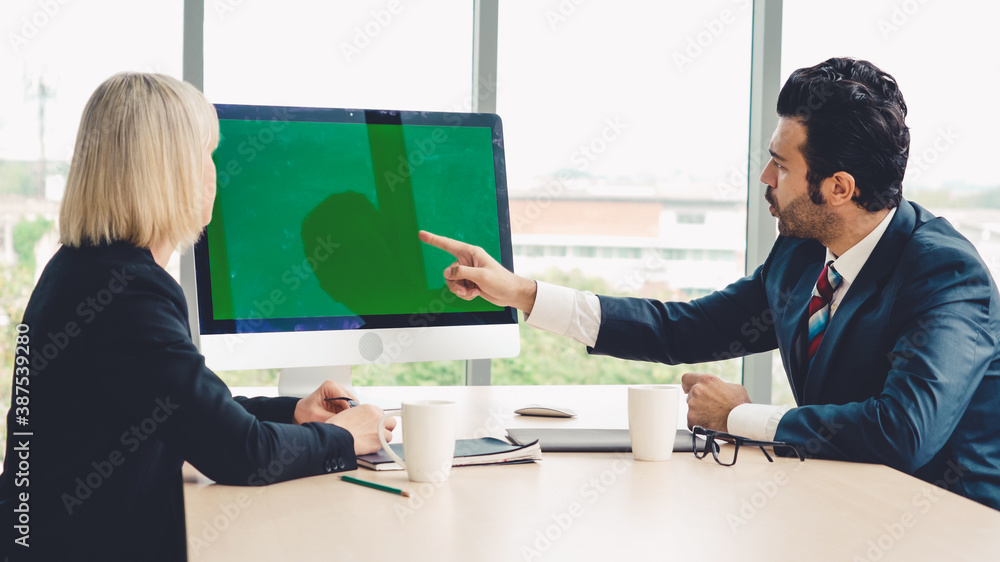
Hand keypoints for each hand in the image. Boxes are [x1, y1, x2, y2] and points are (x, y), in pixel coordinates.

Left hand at [293, 380, 357, 423]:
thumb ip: (331, 418)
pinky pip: (350, 410)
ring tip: (340, 422)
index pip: (347, 399)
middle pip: (353, 402)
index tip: (346, 421)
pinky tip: (340, 421)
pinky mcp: (342, 401)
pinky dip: (346, 416)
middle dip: (349, 413)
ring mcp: (341, 394)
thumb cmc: (305, 411)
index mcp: (330, 386)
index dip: (348, 411)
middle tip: (343, 423)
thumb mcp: (316, 416)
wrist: (301, 412)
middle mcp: (338, 388)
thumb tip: (344, 422)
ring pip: (353, 406)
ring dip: (348, 415)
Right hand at [327, 405, 396, 455]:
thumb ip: (362, 416)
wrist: (335, 438)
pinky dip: (376, 447)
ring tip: (371, 441)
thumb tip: (365, 421)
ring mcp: (379, 430)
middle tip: (379, 433)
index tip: (374, 425)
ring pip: (389, 435)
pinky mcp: (378, 442)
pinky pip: (382, 445)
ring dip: (382, 438)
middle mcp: (377, 417)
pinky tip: (367, 446)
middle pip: (391, 422)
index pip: (381, 413)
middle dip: (386, 428)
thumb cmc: (337, 427)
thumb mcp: (350, 413)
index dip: (378, 420)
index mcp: (370, 408)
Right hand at [418, 230, 537, 312]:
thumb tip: (448, 273)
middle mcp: (468, 260)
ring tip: (473, 292)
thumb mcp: (481, 276)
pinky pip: (458, 288)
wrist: (510, 294)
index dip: (434, 240)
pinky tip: (476, 293)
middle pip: (448, 271)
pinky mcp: (469, 281)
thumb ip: (462, 273)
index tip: (421, 234)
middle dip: (455, 283)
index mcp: (471, 253)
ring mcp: (468, 272)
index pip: (448, 245)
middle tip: (467, 288)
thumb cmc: (501, 281)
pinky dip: (465, 294)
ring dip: (460, 290)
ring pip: (451, 281)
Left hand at [681, 373, 750, 431]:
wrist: (741, 423)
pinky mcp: (691, 419)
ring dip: (699, 412)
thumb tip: (716, 388)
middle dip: (698, 400)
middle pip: (690, 395)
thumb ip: (719, 385)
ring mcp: (693, 405)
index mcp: (707, 380)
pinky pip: (692, 421)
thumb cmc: (740, 406)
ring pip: (691, 408)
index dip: (688, 384)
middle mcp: (697, 390)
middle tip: (711, 407)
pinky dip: (699, 423)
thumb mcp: (734, 388)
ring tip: (713, 416)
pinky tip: (710, 423)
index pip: (686, 378)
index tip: (688, 389)